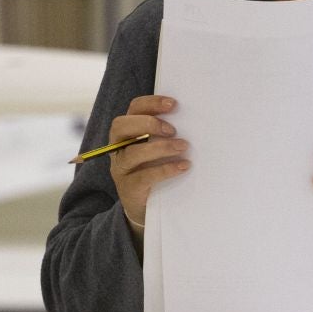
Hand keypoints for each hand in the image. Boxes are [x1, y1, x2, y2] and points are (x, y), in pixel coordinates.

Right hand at [106, 95, 189, 234]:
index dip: (151, 104)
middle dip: (148, 123)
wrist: (145, 208)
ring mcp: (121, 168)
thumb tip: (194, 121)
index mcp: (127, 132)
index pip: (133, 109)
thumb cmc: (154, 170)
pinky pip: (144, 176)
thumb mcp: (157, 149)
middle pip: (121, 126)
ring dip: (160, 147)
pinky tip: (183, 166)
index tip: (173, 104)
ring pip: (132, 152)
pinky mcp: (128, 188)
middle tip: (172, 130)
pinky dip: (165, 169)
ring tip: (183, 146)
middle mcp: (118, 147)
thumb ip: (166, 134)